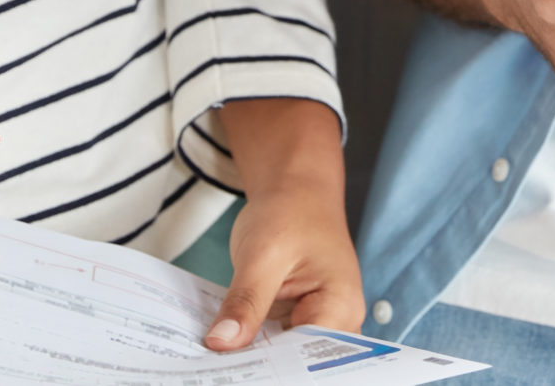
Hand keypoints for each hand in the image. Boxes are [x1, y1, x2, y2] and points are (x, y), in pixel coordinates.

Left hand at [202, 97, 361, 350]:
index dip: (269, 368)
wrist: (296, 187)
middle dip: (258, 365)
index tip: (228, 371)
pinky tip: (223, 343)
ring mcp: (317, 322)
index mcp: (340, 307)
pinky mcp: (298, 320)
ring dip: (250, 356)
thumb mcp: (262, 253)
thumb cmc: (291, 210)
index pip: (305, 359)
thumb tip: (220, 344)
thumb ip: (245, 301)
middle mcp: (336, 321)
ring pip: (281, 356)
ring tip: (214, 360)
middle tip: (214, 366)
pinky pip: (273, 341)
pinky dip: (249, 342)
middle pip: (295, 362)